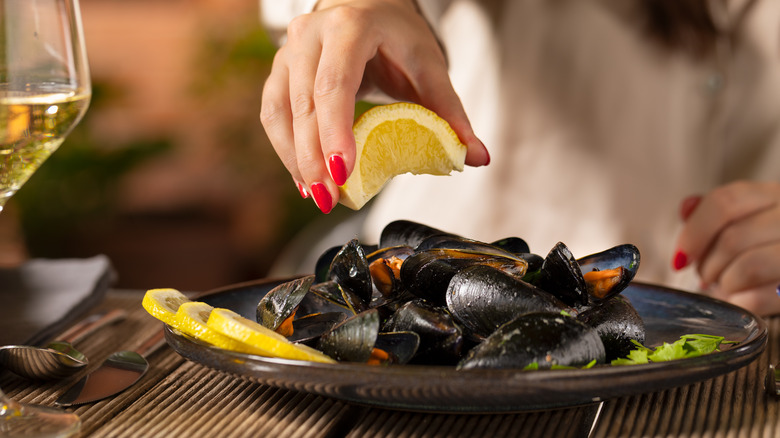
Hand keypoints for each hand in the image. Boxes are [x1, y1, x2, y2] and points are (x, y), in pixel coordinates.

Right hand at [260, 0, 488, 212]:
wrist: (366, 7)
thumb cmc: (396, 36)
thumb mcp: (428, 66)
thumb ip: (450, 112)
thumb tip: (476, 157)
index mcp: (350, 26)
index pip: (335, 83)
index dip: (335, 130)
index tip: (342, 172)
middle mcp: (311, 35)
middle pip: (304, 103)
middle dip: (314, 157)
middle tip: (330, 198)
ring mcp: (288, 52)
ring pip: (280, 112)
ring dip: (297, 160)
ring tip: (318, 196)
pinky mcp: (279, 72)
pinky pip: (274, 116)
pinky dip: (287, 151)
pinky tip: (304, 180)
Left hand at [673, 180, 779, 315]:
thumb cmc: (765, 246)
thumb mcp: (746, 220)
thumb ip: (716, 213)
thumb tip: (687, 207)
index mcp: (775, 196)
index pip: (725, 202)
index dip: (694, 232)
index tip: (680, 257)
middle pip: (732, 239)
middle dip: (707, 265)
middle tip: (705, 276)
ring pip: (748, 268)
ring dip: (724, 283)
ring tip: (724, 286)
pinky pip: (758, 299)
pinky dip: (738, 302)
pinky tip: (740, 299)